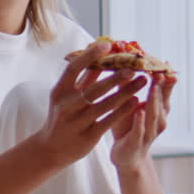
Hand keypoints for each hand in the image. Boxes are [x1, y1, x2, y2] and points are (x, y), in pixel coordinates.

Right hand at [26, 40, 147, 169]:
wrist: (51, 148)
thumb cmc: (63, 116)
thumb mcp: (67, 96)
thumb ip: (84, 78)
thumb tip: (101, 55)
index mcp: (59, 91)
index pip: (74, 68)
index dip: (90, 55)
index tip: (108, 45)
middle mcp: (66, 106)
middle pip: (94, 88)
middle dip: (116, 77)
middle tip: (134, 67)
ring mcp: (76, 122)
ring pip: (105, 105)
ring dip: (126, 92)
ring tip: (142, 81)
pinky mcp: (87, 137)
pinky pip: (109, 121)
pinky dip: (123, 111)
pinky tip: (136, 101)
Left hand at [110, 71, 175, 169]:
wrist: (125, 157)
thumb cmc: (127, 127)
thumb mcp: (127, 105)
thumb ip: (128, 87)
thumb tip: (123, 63)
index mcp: (158, 110)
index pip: (164, 92)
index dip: (166, 79)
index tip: (166, 63)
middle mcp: (157, 121)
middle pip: (162, 101)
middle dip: (162, 86)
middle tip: (161, 71)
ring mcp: (149, 133)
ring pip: (154, 115)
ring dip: (154, 100)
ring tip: (153, 86)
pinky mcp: (136, 144)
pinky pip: (140, 131)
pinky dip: (140, 121)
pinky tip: (139, 111)